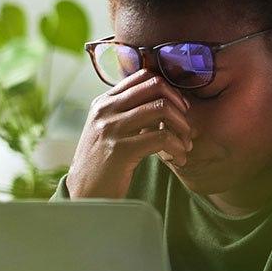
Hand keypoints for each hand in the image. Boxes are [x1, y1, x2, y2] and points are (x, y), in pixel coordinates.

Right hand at [65, 69, 193, 198]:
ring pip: (161, 109)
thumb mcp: (108, 130)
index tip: (180, 107)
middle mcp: (106, 110)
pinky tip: (179, 158)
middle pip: (155, 87)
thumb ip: (127, 113)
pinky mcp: (121, 150)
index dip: (169, 88)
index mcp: (104, 102)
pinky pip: (161, 138)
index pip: (143, 76)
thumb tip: (160, 100)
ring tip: (185, 144)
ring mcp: (112, 129)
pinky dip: (177, 147)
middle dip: (179, 104)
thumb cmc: (102, 164)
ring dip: (182, 127)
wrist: (84, 194)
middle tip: (186, 125)